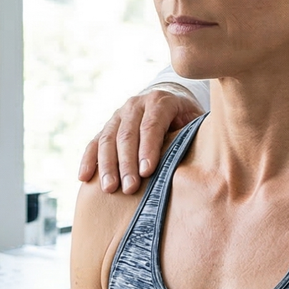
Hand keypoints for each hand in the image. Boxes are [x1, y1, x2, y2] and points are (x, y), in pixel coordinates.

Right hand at [77, 86, 202, 194]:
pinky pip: (94, 142)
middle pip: (127, 135)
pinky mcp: (107, 126)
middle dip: (127, 163)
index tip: (146, 172)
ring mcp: (118, 114)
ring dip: (107, 165)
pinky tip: (84, 177)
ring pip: (107, 139)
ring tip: (109, 188)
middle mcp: (136, 104)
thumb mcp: (196, 121)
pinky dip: (88, 160)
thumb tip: (204, 159)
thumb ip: (195, 134)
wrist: (168, 101)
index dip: (148, 148)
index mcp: (160, 101)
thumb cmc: (187, 119)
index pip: (151, 125)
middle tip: (129, 188)